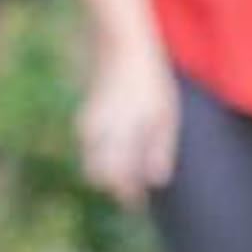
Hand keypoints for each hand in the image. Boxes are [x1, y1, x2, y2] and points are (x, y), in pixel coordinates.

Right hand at [76, 44, 179, 207]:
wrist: (121, 47)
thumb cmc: (150, 82)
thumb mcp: (165, 116)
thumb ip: (159, 150)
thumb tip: (155, 183)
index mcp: (117, 134)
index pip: (115, 179)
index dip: (126, 196)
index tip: (139, 205)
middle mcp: (96, 132)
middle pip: (97, 175)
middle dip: (114, 187)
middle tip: (134, 195)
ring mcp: (88, 123)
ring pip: (91, 161)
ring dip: (108, 173)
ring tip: (131, 176)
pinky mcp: (87, 117)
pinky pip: (91, 148)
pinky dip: (103, 157)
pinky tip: (122, 154)